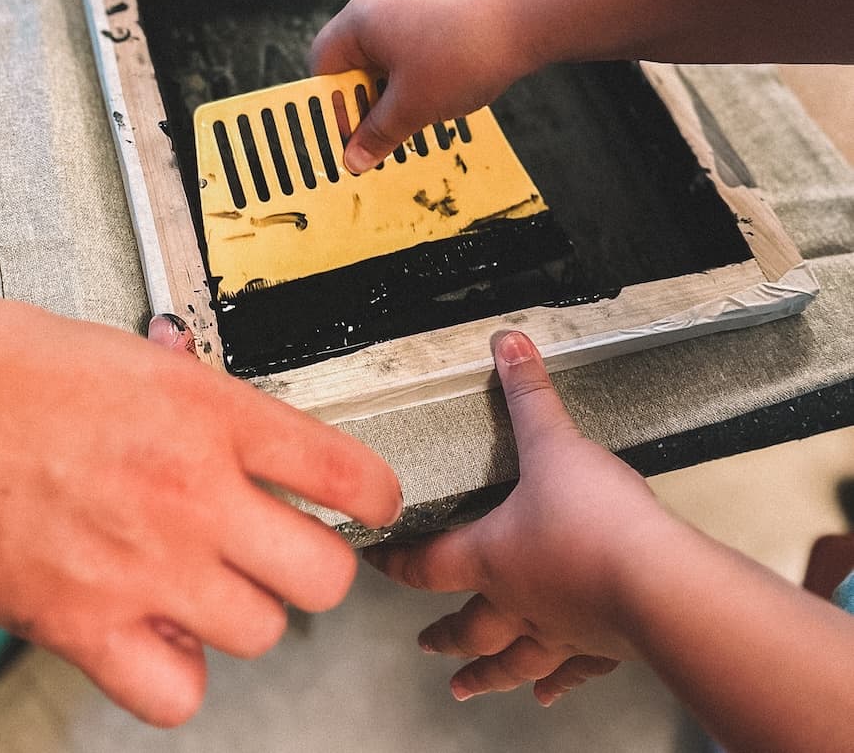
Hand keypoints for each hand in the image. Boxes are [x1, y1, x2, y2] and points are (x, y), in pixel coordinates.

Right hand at [0, 293, 401, 726]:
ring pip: (258, 633)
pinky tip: (151, 637)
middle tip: (286, 553)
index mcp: (206, 412)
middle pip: (322, 576)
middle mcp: (191, 494)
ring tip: (204, 588)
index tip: (372, 504)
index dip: (377, 495)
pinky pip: (173, 693)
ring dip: (241, 615)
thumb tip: (194, 376)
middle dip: (314, 569)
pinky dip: (173, 675)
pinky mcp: (82, 624)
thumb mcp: (110, 347)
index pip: (343, 471)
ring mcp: (144, 567)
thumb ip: (173, 379)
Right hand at [310, 0, 542, 172]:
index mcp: (360, 19)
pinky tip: (446, 90)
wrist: (532, 15)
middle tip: (388, 134)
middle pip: (355, 59)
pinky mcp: (442, 0)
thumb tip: (352, 161)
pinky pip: (416, 41)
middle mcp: (381, 0)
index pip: (323, 65)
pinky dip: (421, 70)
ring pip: (389, 54)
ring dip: (397, 89)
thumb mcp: (413, 107)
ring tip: (421, 116)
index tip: (357, 136)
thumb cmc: (463, 55)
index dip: (335, 106)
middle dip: (369, 100)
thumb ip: (377, 135)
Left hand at [365, 331, 667, 705]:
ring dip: (489, 673)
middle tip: (427, 646)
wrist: (663, 584)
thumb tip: (507, 344)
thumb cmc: (599, 524)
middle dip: (445, 636)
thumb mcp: (554, 443)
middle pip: (470, 628)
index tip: (376, 564)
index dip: (397, 562)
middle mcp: (521, 602)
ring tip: (468, 689)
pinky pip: (578, 670)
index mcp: (492, 558)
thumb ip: (529, 393)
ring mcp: (563, 630)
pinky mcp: (607, 644)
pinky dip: (563, 684)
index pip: (427, 563)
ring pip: (514, 660)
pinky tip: (555, 696)